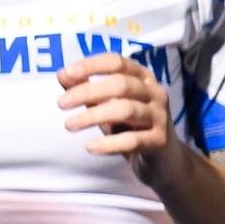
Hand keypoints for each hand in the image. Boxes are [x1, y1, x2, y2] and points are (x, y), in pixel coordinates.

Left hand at [57, 52, 179, 183]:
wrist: (163, 161)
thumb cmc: (130, 127)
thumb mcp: (107, 105)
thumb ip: (86, 88)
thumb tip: (62, 75)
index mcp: (142, 77)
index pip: (117, 62)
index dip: (91, 65)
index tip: (66, 74)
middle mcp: (154, 92)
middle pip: (120, 84)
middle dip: (87, 92)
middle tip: (61, 103)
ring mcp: (160, 116)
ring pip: (125, 110)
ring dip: (92, 116)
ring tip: (69, 125)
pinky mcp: (160, 141)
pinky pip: (133, 140)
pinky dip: (108, 144)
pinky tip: (90, 147)